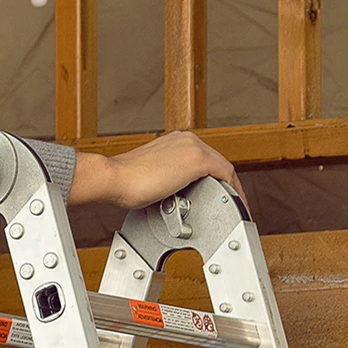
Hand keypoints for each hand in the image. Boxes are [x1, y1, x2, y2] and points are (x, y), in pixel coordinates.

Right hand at [69, 131, 239, 212]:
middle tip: (228, 204)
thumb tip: (174, 194)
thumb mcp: (152, 175)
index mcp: (175, 141)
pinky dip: (232, 191)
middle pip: (217, 164)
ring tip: (231, 208)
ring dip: (228, 189)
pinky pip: (227, 175)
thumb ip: (167, 178)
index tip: (216, 195)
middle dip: (224, 186)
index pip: (204, 159)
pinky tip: (233, 204)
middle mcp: (186, 139)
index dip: (214, 179)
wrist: (115, 179)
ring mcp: (193, 147)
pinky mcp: (198, 160)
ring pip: (223, 169)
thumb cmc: (125, 181)